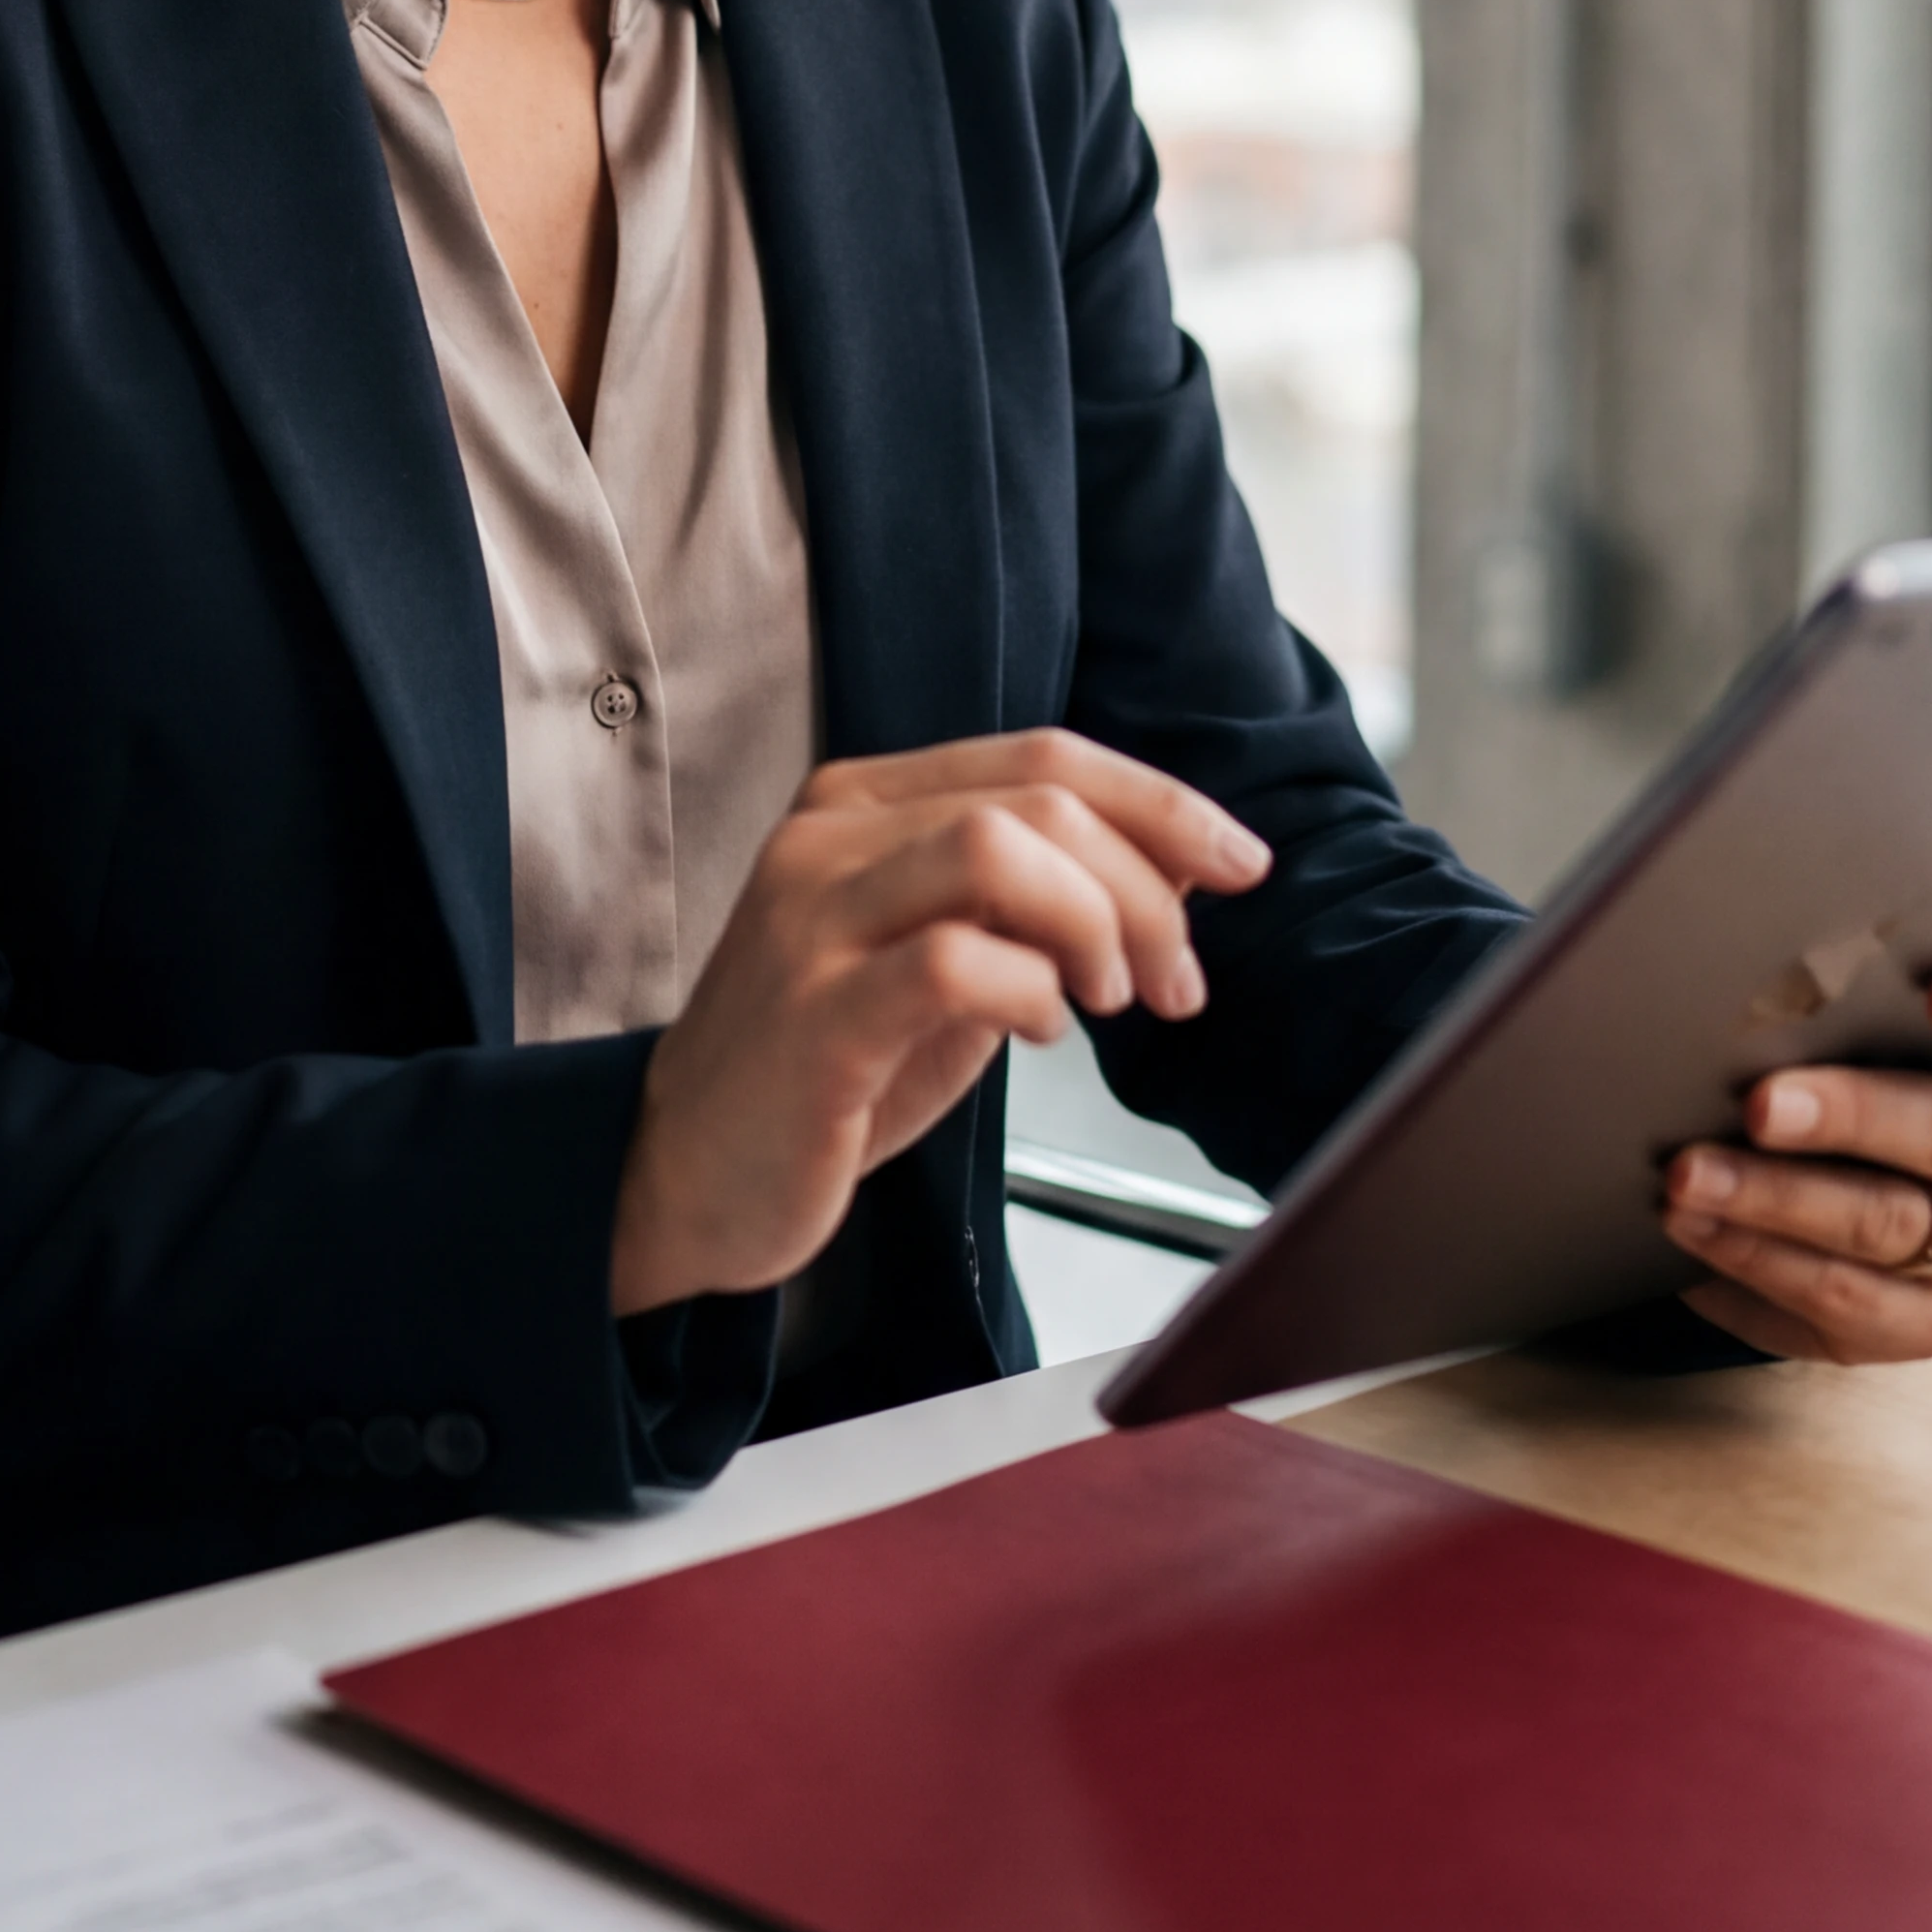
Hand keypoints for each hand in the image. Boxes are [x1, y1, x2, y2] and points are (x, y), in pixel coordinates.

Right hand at [610, 731, 1268, 1315]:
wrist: (687, 1175)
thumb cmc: (830, 1069)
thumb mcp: (945, 961)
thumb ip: (1035, 902)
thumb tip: (1178, 866)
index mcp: (865, 802)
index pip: (1044, 755)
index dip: (1162, 803)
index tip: (1243, 864)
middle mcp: (830, 836)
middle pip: (1038, 797)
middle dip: (1147, 885)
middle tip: (1177, 979)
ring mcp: (812, 919)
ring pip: (997, 849)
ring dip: (1096, 924)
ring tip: (1111, 1000)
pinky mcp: (814, 1014)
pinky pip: (955, 962)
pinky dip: (1031, 992)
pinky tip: (1039, 1032)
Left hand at [1657, 957, 1931, 1360]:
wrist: (1847, 1179)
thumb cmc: (1844, 1070)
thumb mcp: (1854, 1026)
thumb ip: (1833, 1000)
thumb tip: (1732, 980)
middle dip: (1847, 1117)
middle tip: (1758, 1106)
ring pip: (1887, 1227)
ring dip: (1774, 1203)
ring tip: (1687, 1179)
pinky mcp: (1931, 1322)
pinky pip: (1845, 1300)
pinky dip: (1758, 1264)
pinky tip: (1697, 1233)